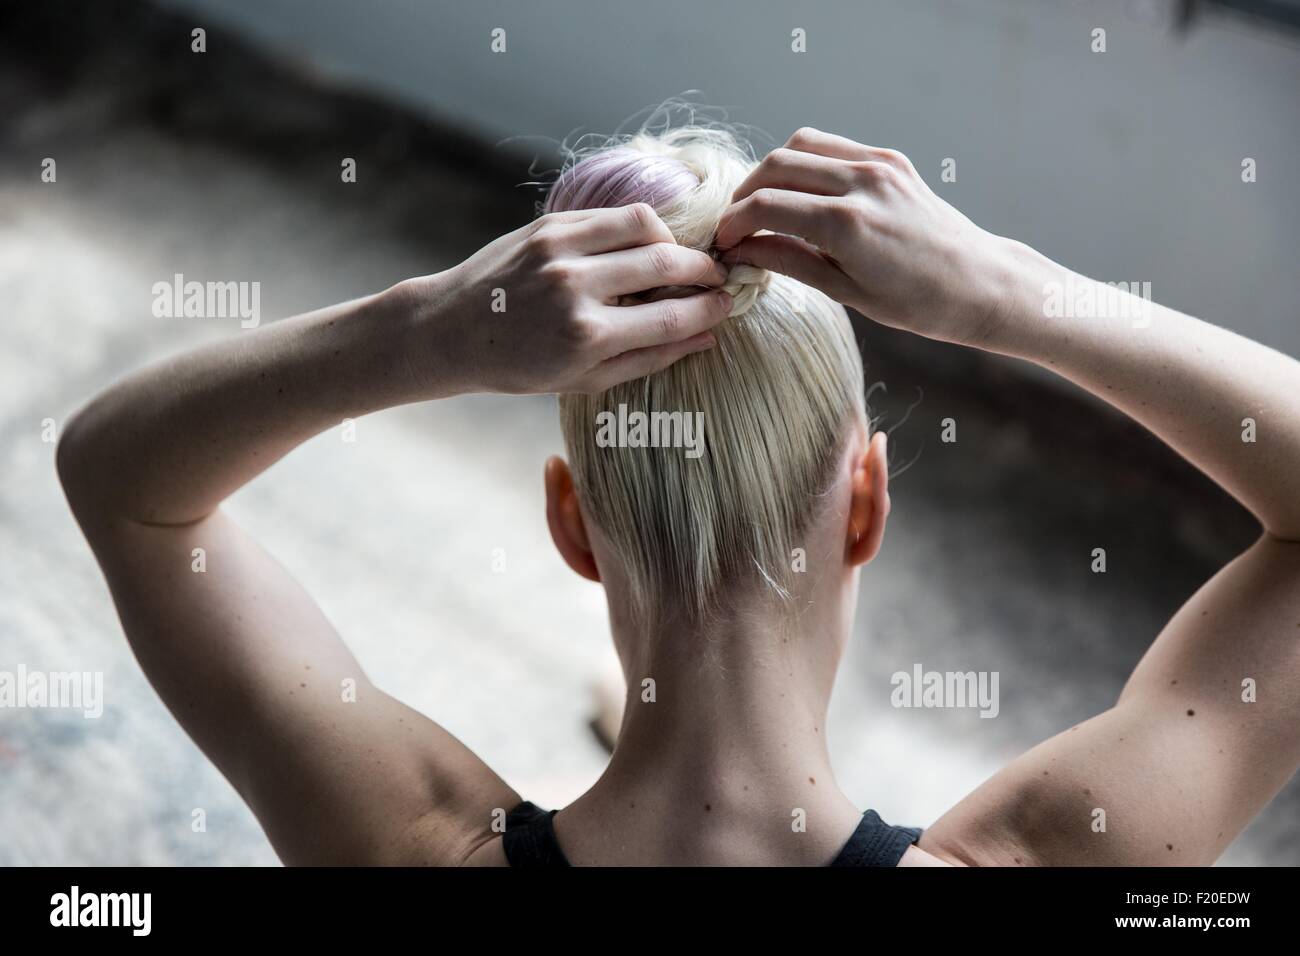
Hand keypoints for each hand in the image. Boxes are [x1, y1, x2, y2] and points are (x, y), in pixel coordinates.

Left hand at [406, 204, 732, 394]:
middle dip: (703, 269)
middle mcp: (575, 288)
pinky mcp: (549, 226)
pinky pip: (612, 215)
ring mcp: (560, 250)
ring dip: (672, 240)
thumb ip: (650, 358)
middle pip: (667, 262)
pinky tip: (638, 247)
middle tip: (715, 277)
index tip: (726, 304)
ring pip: (645, 224)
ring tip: (675, 259)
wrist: (455, 330)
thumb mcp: (586, 379)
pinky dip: (637, 228)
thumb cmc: (521, 365)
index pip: (673, 315)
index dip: (710, 309)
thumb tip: (708, 337)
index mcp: (587, 336)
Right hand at [715, 128, 1014, 346]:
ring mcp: (879, 165)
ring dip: (773, 171)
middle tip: (738, 225)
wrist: (979, 282)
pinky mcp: (891, 159)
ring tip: (766, 205)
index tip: (724, 243)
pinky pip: (833, 147)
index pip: (766, 206)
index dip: (734, 223)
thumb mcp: (846, 292)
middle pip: (776, 165)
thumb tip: (743, 250)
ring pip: (801, 145)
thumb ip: (790, 261)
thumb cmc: (918, 302)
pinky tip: (804, 194)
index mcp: (848, 225)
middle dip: (745, 194)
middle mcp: (862, 184)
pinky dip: (807, 163)